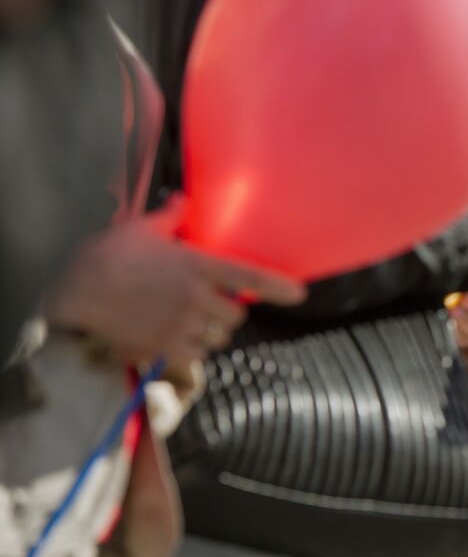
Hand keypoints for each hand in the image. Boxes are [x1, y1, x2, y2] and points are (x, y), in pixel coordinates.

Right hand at [44, 201, 305, 366]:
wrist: (77, 289)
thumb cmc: (110, 253)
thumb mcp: (143, 227)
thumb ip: (171, 216)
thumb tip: (182, 200)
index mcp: (198, 264)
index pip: (250, 277)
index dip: (278, 288)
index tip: (300, 295)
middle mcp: (196, 296)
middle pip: (236, 316)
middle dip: (230, 312)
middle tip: (215, 306)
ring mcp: (181, 323)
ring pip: (219, 338)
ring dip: (214, 333)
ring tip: (196, 323)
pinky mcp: (163, 346)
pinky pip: (196, 356)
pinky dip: (194, 350)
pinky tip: (180, 340)